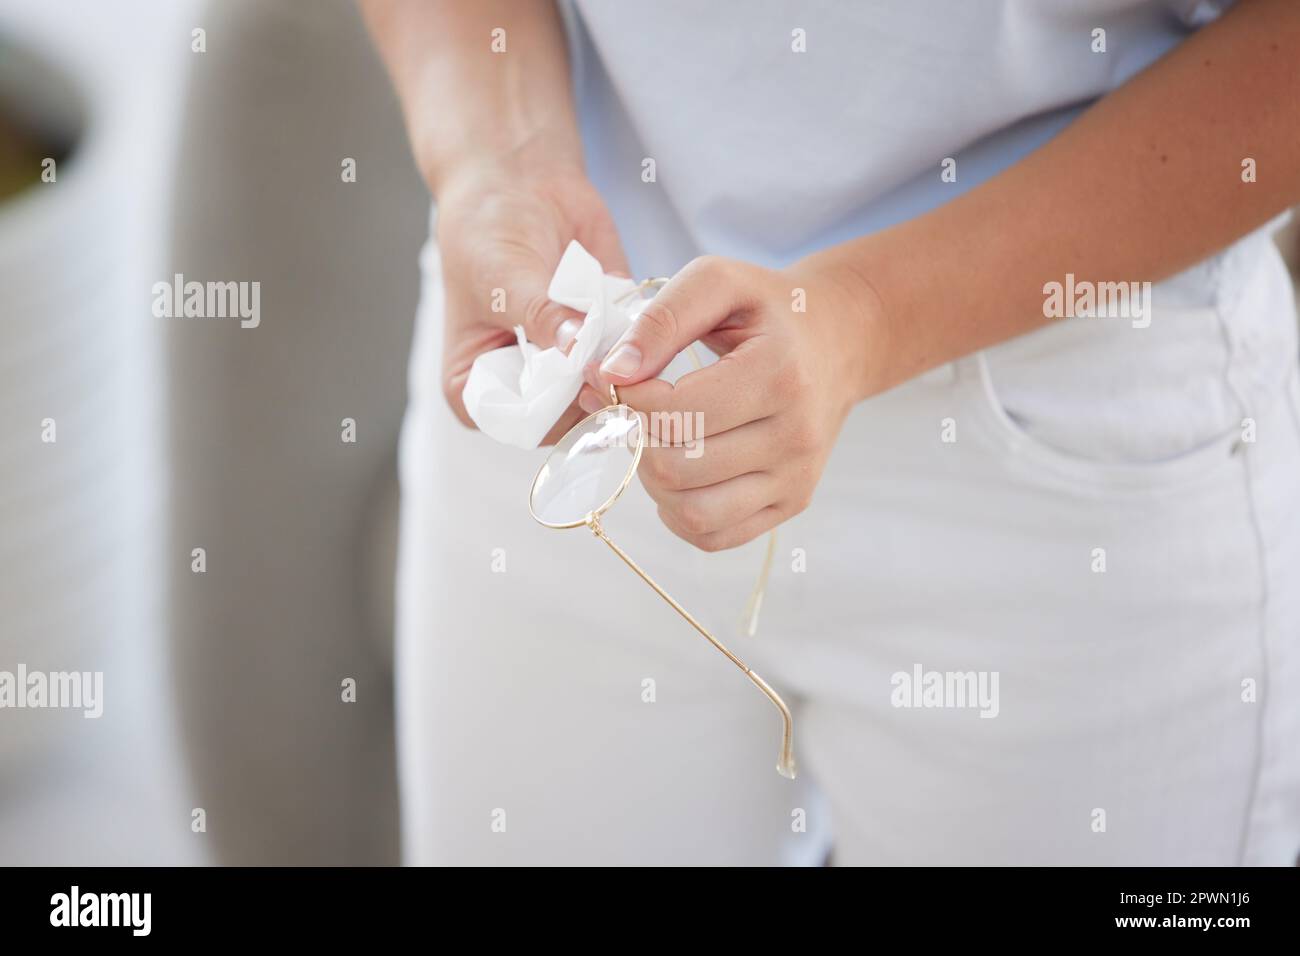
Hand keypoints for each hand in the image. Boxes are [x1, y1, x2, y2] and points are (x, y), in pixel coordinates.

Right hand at [435, 149, 628, 440]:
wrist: (518, 181)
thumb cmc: (487, 232)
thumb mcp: (506, 279)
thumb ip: (544, 321)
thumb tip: (578, 355)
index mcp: (476, 388)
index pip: (522, 426)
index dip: (557, 413)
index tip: (583, 383)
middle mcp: (523, 386)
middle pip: (569, 417)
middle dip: (595, 389)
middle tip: (613, 358)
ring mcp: (565, 366)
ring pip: (604, 390)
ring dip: (620, 364)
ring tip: (615, 326)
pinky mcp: (600, 342)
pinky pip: (628, 356)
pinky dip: (636, 339)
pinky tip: (630, 313)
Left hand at [578, 254, 881, 550]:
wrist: (836, 341)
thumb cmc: (768, 311)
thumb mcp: (716, 283)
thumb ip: (660, 320)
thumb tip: (612, 374)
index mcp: (779, 374)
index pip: (675, 414)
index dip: (630, 400)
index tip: (622, 379)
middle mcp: (795, 434)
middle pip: (676, 468)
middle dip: (637, 439)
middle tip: (634, 411)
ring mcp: (796, 477)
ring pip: (691, 512)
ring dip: (654, 481)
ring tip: (658, 441)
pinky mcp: (791, 504)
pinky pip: (713, 536)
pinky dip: (679, 512)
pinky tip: (681, 473)